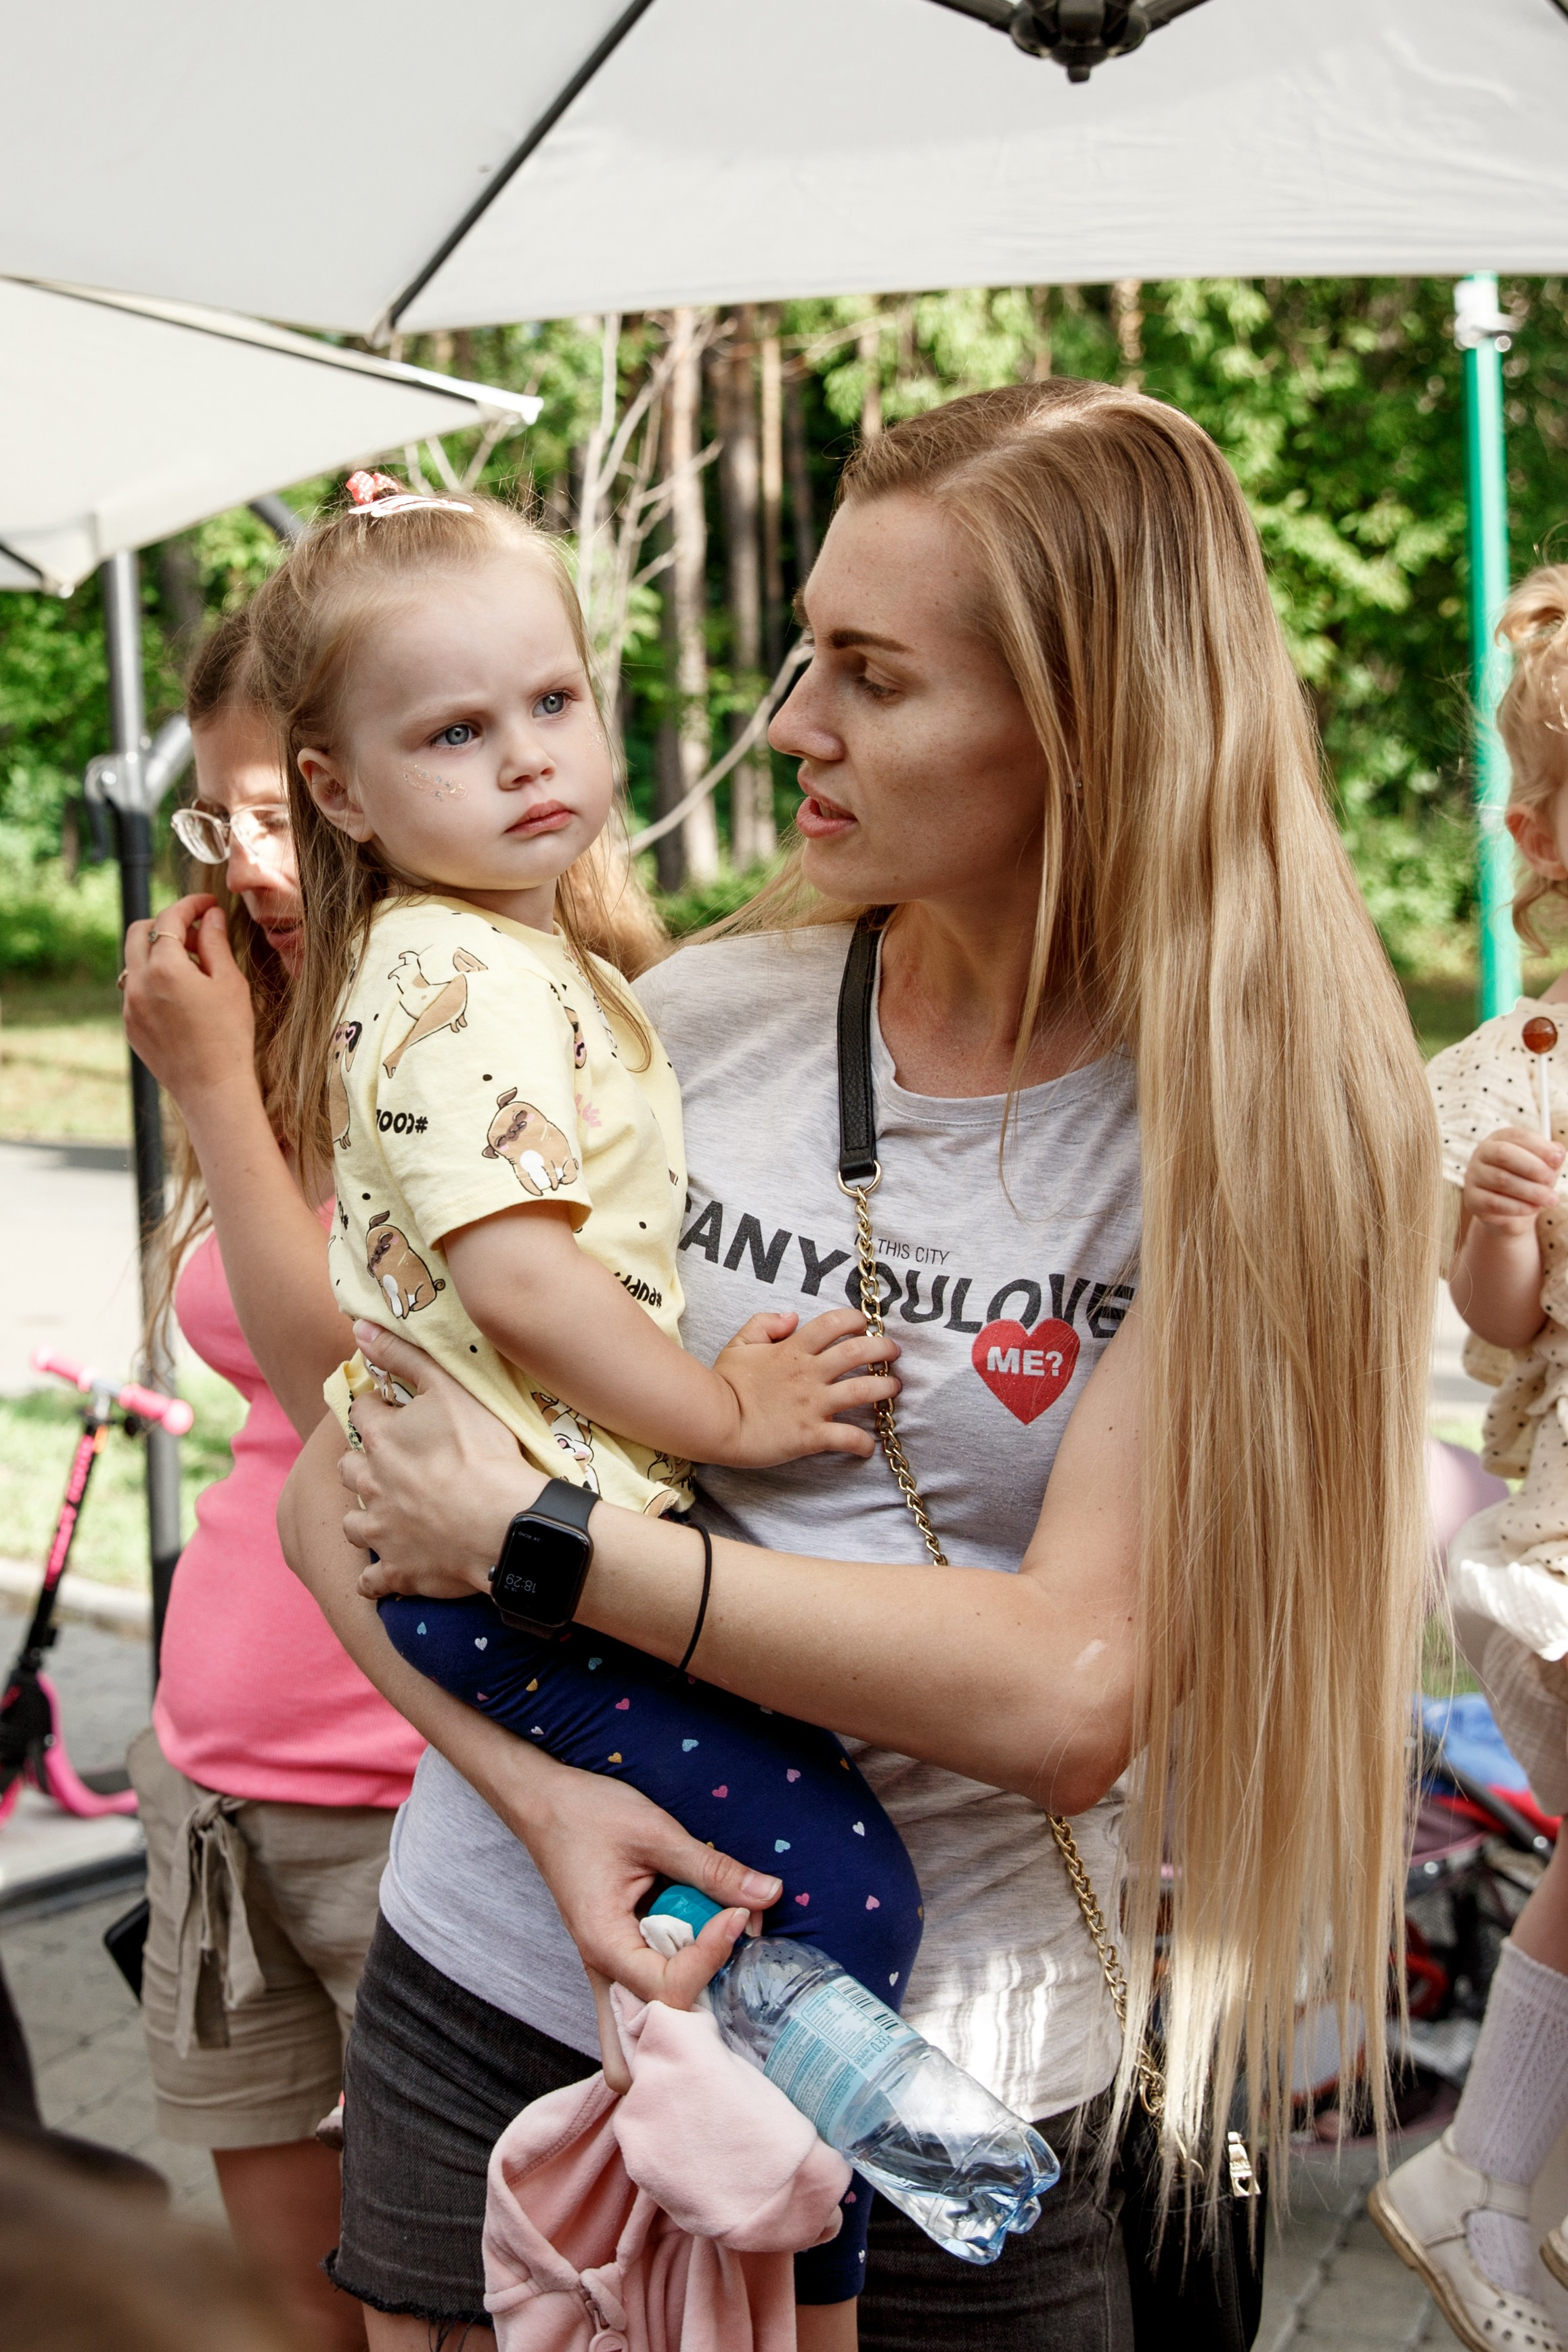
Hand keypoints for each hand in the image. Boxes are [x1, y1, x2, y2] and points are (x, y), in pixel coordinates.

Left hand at [121, 897, 255, 1106]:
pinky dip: (154, 982)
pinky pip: (135, 991)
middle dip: (166, 924)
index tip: (208, 905)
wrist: (212, 1089)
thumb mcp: (230, 983)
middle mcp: (138, 983)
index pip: (170, 918)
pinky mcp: (129, 1026)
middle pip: (139, 931)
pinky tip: (182, 999)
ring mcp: (129, 1006)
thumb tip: (211, 916)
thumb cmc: (229, 1036)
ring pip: (135, 962)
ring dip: (158, 954)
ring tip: (192, 969)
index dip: (191, 905)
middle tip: (196, 933)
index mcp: (165, 968)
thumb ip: (216, 943)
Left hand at [342, 1321, 545, 1595]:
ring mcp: (381, 1532)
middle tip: (392, 1464)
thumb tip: (359, 1328)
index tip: (394, 1411)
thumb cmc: (482, 1453)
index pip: (362, 1413)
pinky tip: (388, 1572)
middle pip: (348, 1469)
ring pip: (353, 1524)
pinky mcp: (397, 1571)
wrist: (500, 1523)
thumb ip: (404, 1356)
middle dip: (363, 1464)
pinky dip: (376, 1577)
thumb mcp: (449, 1388)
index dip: (377, 1409)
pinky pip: (372, 1581)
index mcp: (381, 1440)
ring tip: (388, 1514)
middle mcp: (371, 1485)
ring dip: (364, 1517)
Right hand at [500, 1755, 781, 2090]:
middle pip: (652, 2033)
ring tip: (717, 1968)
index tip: (736, 1915)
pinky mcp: (618, 1956)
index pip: (670, 1988)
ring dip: (685, 2010)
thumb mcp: (655, 1833)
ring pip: (644, 2027)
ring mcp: (607, 1968)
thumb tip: (769, 1895)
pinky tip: (702, 1951)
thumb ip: (711, 1869)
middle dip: (695, 2019)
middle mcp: (603, 1970)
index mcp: (605, 1943)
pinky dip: (677, 1984)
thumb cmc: (590, 1814)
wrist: (546, 1805)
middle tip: (728, 1967)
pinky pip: (646, 1993)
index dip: (712, 1957)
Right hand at [712, 1306, 899, 1466]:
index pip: (833, 1324)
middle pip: (857, 1353)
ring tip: (896, 1387)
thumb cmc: (723, 1383)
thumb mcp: (739, 1344)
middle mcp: (809, 1374)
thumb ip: (764, 1323)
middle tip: (894, 1351)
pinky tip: (869, 1447)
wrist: (714, 1421)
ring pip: (862, 1391)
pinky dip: (863, 1443)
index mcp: (792, 1349)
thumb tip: (792, 1317)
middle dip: (882, 1348)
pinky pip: (846, 1438)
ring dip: (885, 1388)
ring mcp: (812, 1405)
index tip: (865, 1324)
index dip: (854, 1319)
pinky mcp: (810, 1435)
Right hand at [1463, 1126, 1564, 1233]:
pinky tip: (1534, 1208)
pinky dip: (1518, 1206)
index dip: (1538, 1146)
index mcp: (1500, 1139)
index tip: (1557, 1158)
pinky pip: (1495, 1202)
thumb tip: (1557, 1152)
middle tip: (1551, 1179)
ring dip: (1531, 1190)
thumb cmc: (1528, 1182)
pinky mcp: (1471, 1199)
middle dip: (1532, 1167)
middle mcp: (1482, 1153)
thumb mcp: (1543, 1166)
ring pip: (1501, 1180)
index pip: (1516, 1136)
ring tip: (1550, 1199)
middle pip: (1503, 1154)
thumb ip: (1551, 1156)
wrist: (1510, 1213)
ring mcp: (1473, 1176)